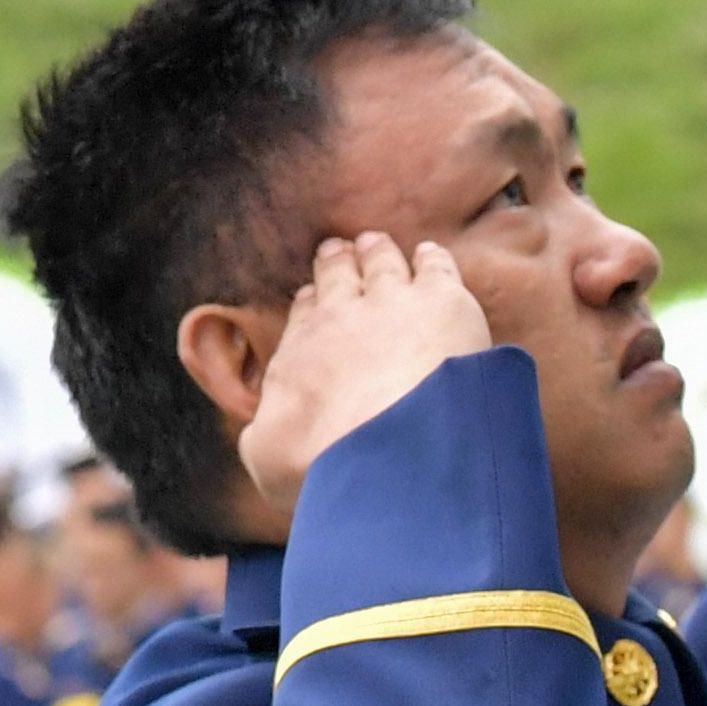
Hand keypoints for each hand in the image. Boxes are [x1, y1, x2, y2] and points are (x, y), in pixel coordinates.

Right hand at [233, 235, 493, 525]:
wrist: (382, 450)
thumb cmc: (320, 463)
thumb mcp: (266, 458)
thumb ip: (265, 438)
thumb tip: (264, 433)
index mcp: (300, 350)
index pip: (304, 313)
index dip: (310, 302)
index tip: (313, 296)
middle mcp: (340, 316)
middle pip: (338, 275)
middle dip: (337, 262)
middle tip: (337, 249)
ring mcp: (391, 302)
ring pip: (382, 261)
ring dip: (378, 251)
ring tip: (375, 242)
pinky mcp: (442, 302)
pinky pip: (435, 266)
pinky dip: (431, 257)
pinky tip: (430, 253)